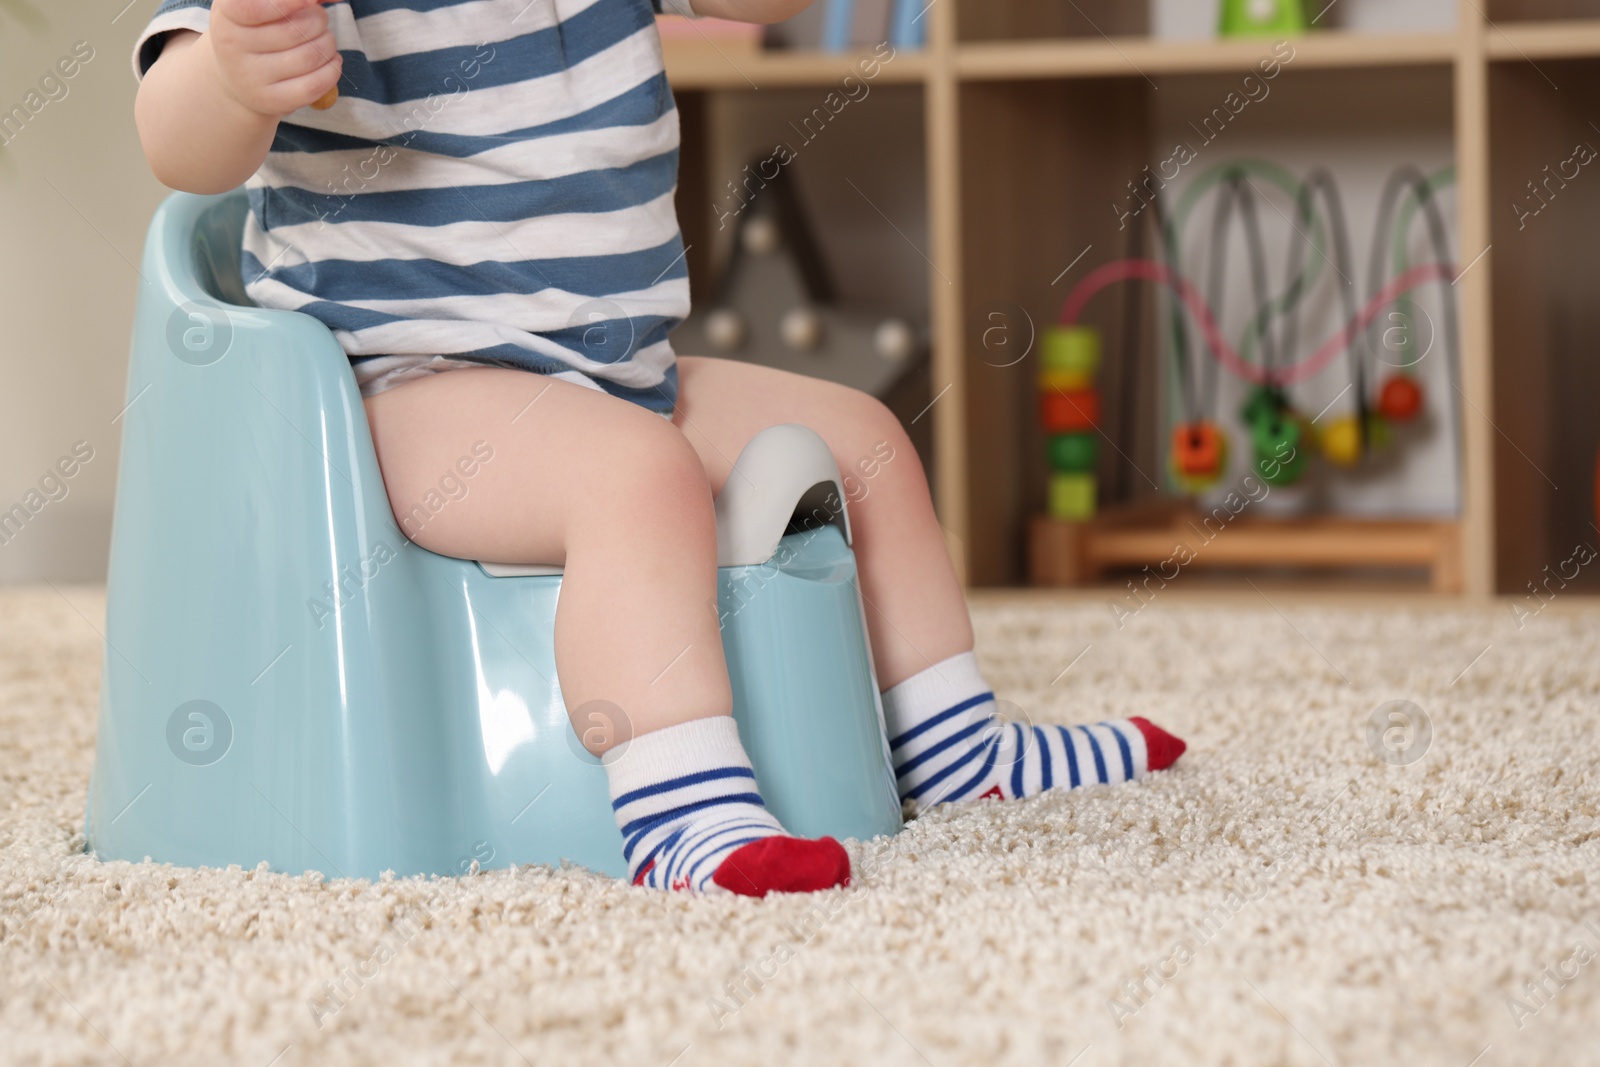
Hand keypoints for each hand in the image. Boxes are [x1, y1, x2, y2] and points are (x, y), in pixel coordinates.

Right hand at [206, 0, 342, 117]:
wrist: (240, 75)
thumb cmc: (258, 29)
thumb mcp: (263, 4)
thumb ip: (293, 0)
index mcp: (227, 16)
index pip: (253, 9)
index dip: (287, 3)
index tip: (309, 1)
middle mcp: (232, 47)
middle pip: (294, 30)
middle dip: (319, 20)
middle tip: (319, 20)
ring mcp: (250, 78)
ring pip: (309, 57)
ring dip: (328, 44)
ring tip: (324, 40)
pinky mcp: (270, 101)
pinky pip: (314, 86)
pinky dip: (332, 70)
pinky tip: (332, 61)